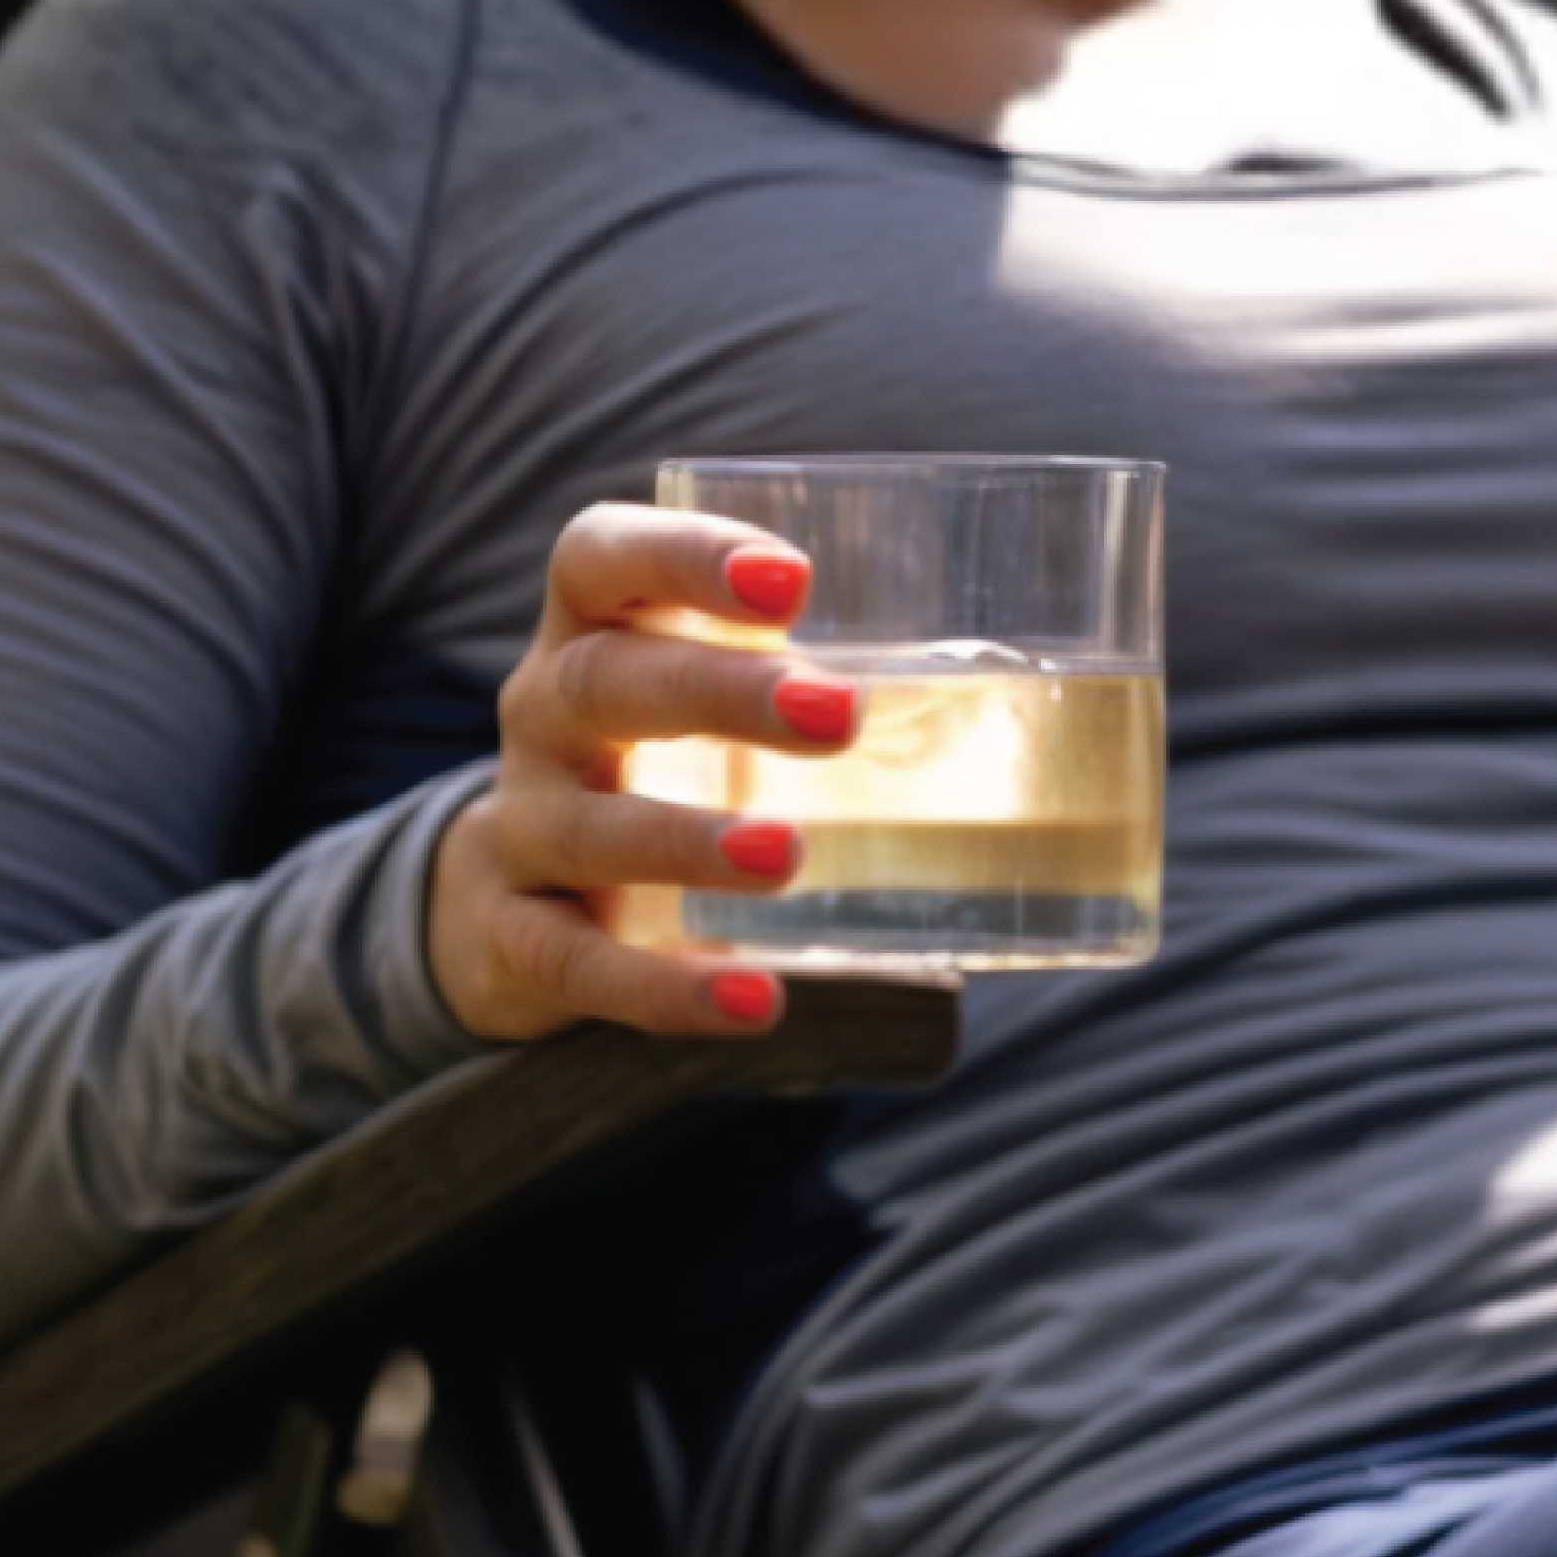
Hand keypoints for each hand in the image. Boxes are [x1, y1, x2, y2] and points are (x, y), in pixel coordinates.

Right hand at [421, 498, 850, 1044]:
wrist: (506, 903)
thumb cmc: (659, 769)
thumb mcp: (706, 709)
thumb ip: (818, 687)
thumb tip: (1050, 721)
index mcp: (593, 636)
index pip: (602, 559)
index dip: (685, 555)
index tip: (791, 579)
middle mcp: (543, 718)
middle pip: (605, 682)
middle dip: (720, 691)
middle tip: (840, 714)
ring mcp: (521, 828)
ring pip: (589, 823)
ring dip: (687, 838)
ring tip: (784, 855)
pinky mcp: (514, 936)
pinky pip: (577, 961)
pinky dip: (663, 987)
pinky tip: (753, 1001)